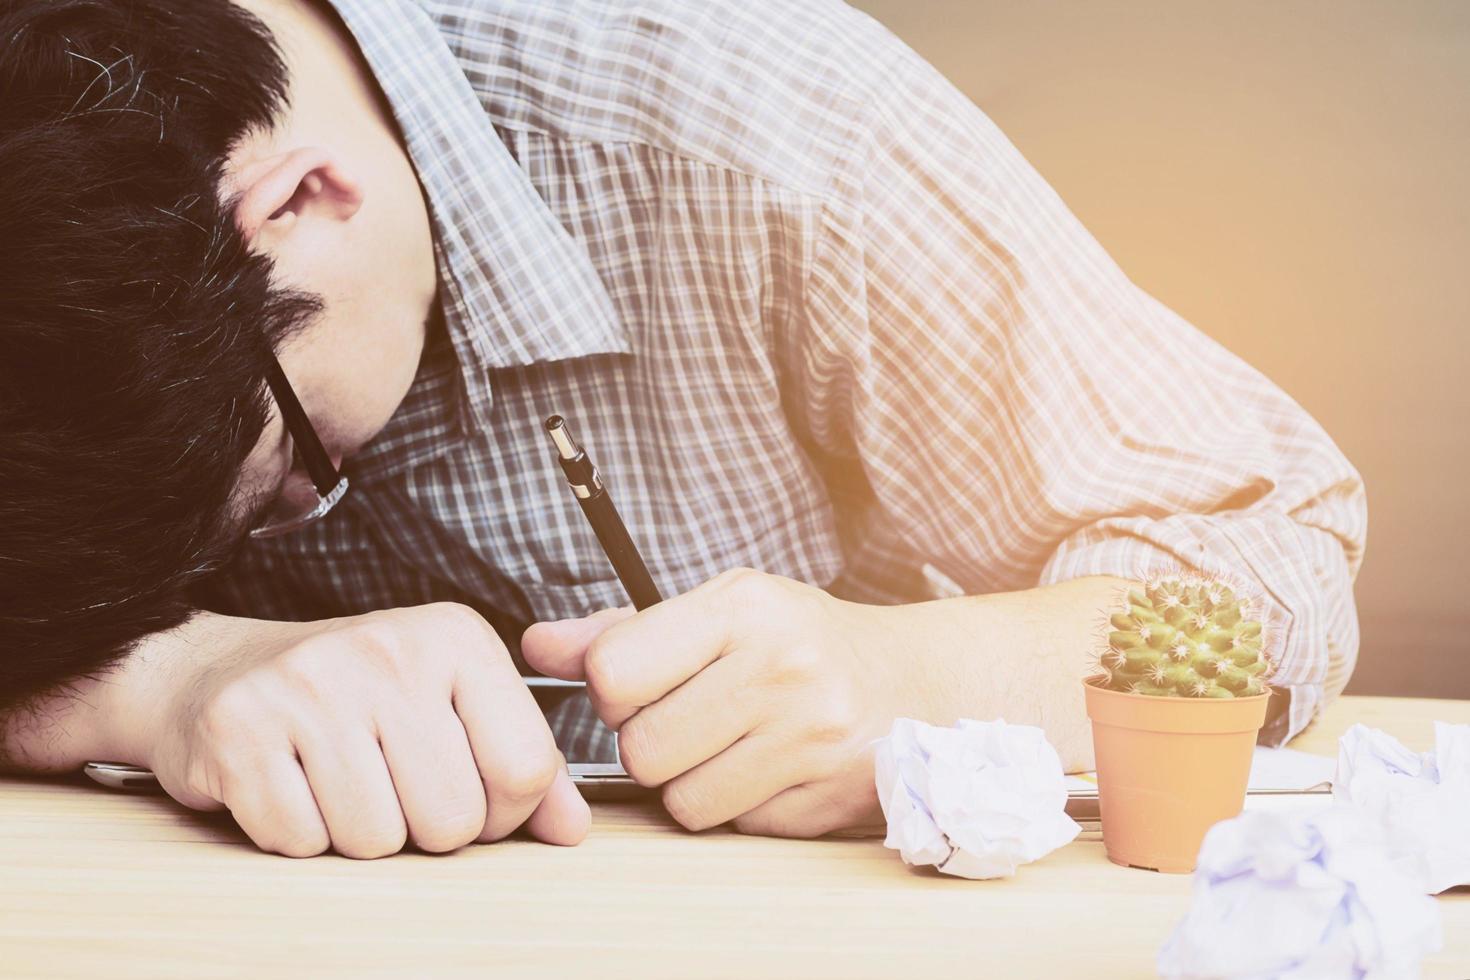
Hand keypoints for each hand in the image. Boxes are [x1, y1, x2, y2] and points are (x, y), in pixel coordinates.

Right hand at [123, 605, 588, 857]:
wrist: (216, 670)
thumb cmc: (355, 696)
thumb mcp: (451, 704)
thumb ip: (519, 763)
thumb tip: (572, 828)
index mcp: (456, 637)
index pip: (525, 768)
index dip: (503, 812)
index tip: (472, 795)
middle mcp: (388, 650)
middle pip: (452, 819)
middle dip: (427, 830)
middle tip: (393, 789)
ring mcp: (309, 686)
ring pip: (377, 840)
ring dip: (360, 834)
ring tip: (340, 781)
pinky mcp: (238, 731)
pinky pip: (301, 842)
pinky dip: (298, 834)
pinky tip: (290, 785)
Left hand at [522, 569, 910, 836]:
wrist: (914, 683)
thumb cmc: (799, 641)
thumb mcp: (720, 610)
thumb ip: (621, 632)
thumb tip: (535, 647)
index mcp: (744, 608)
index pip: (614, 670)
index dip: (613, 688)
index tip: (642, 684)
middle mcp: (781, 668)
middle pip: (642, 748)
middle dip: (652, 742)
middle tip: (691, 718)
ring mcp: (810, 738)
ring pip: (683, 800)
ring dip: (692, 782)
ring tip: (730, 744)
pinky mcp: (827, 798)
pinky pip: (736, 826)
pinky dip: (739, 806)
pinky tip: (769, 768)